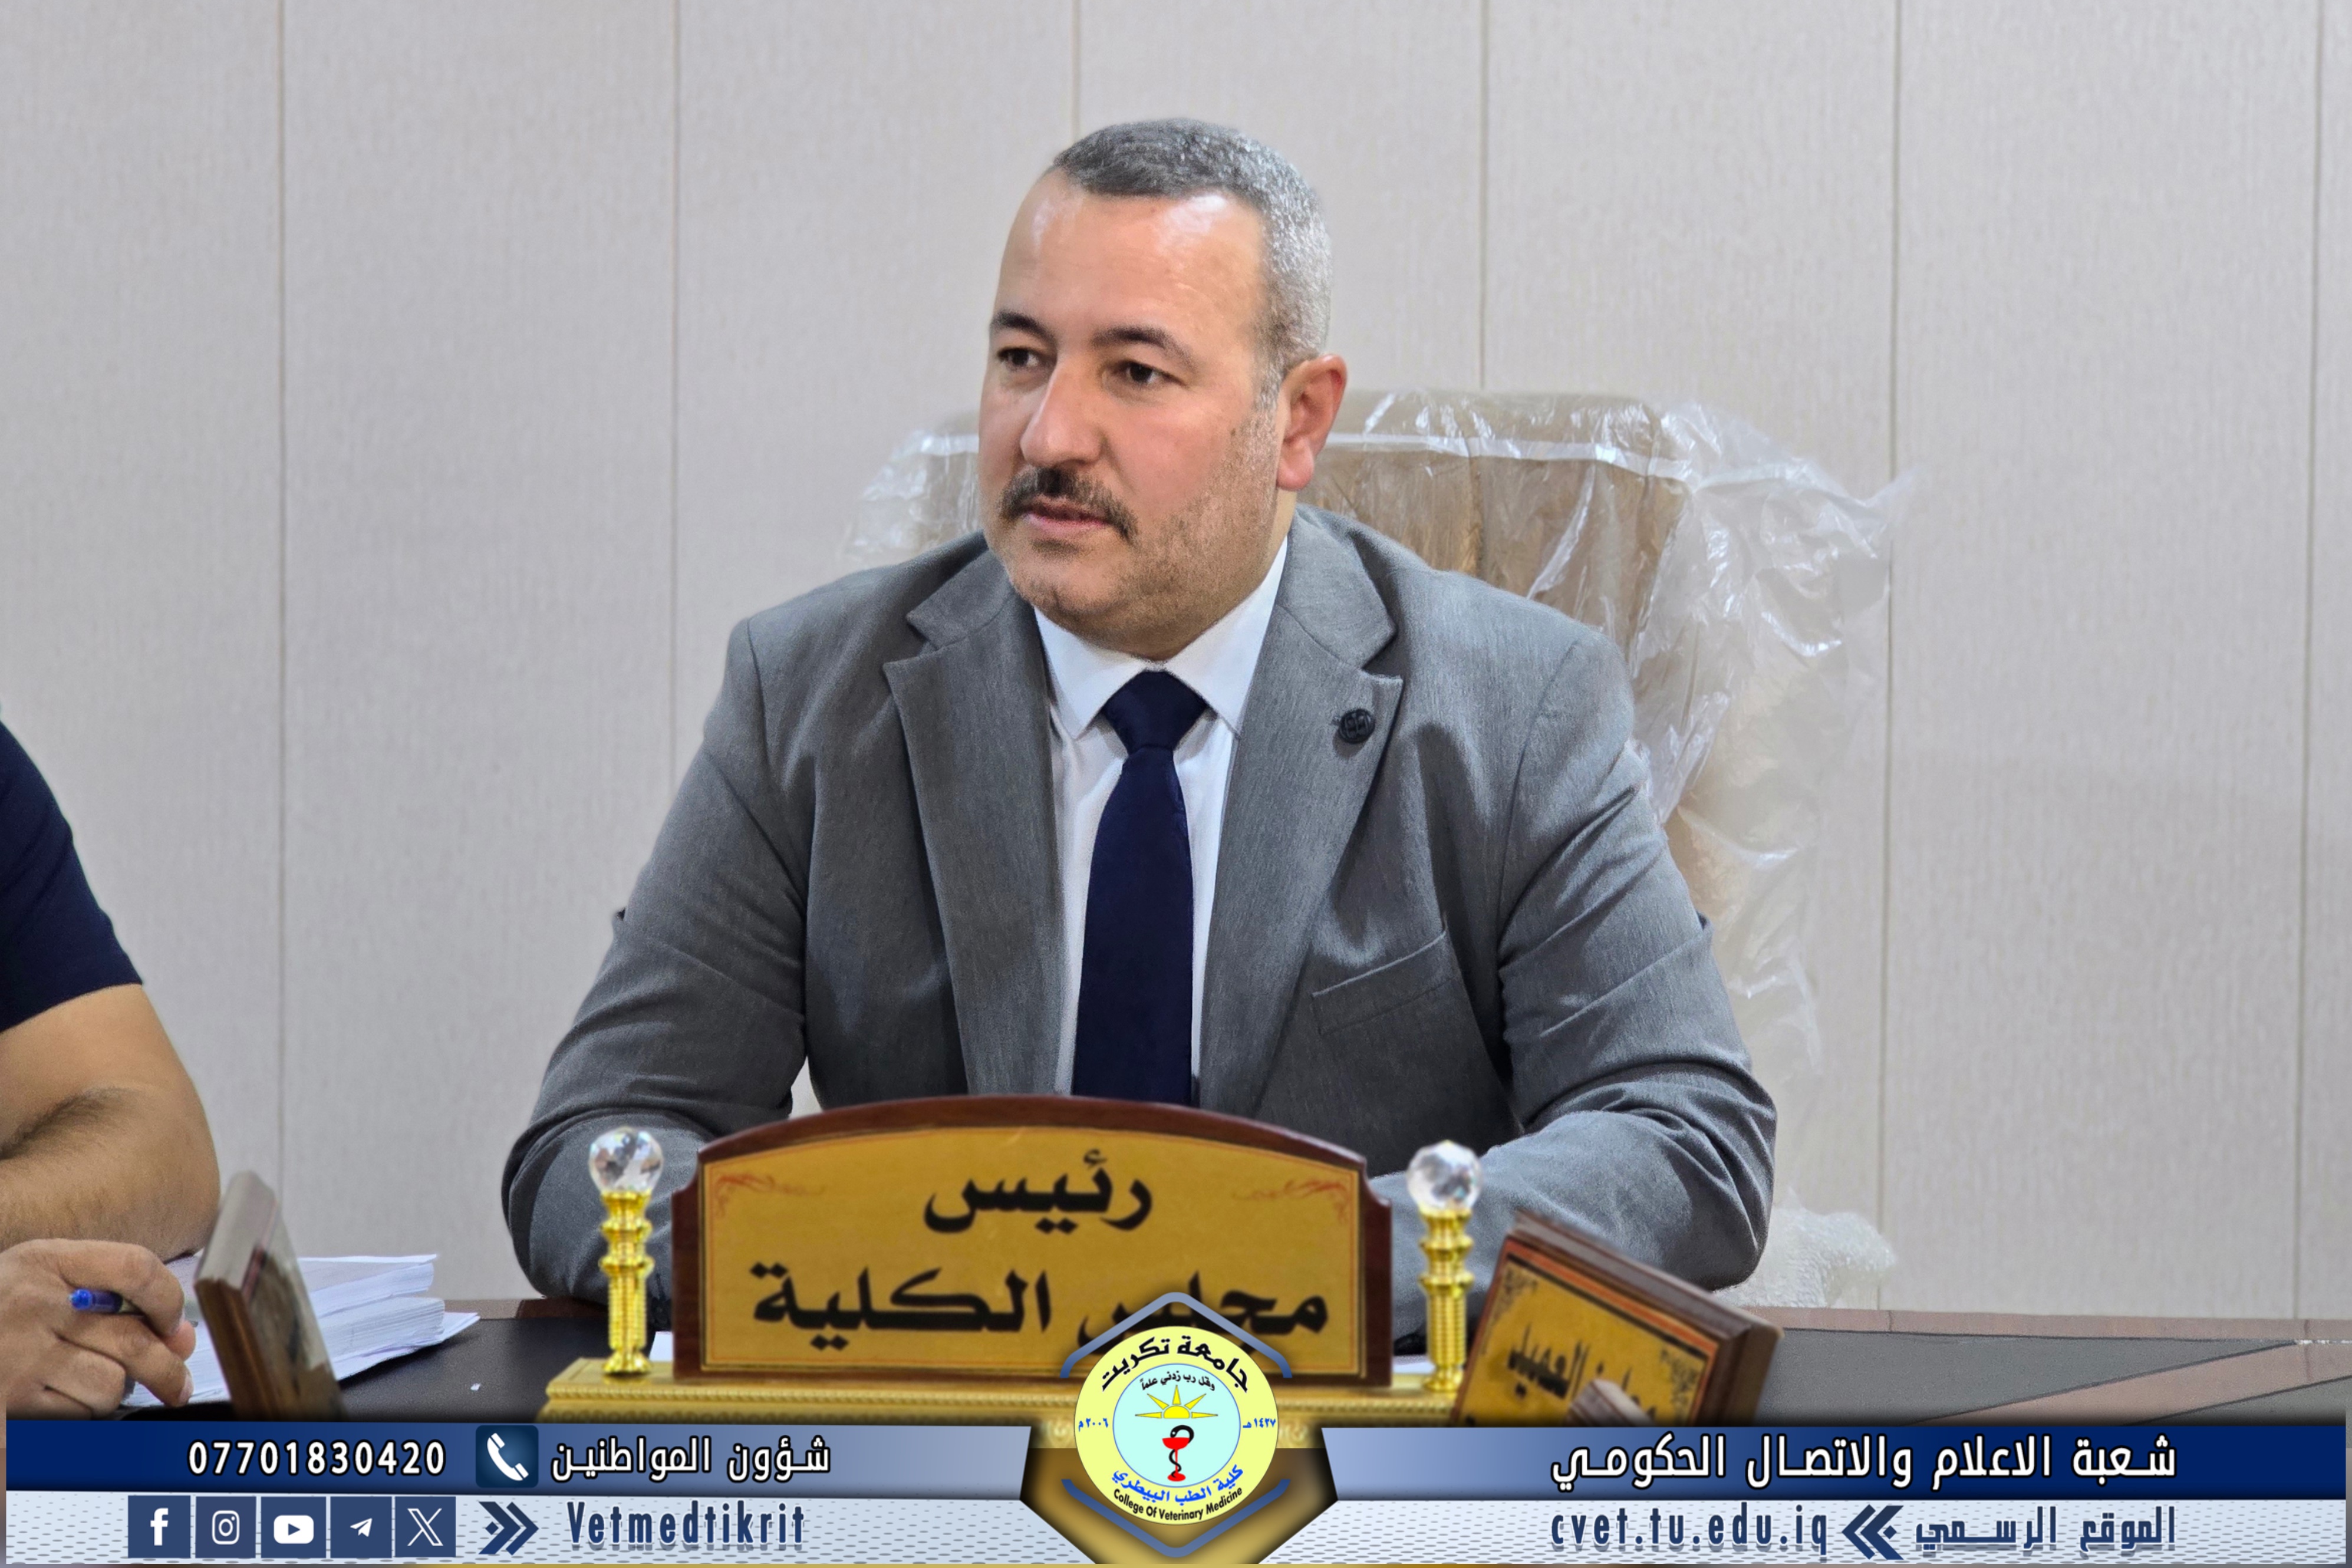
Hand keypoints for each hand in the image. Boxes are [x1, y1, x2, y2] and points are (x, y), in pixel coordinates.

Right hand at [0, 1238, 197, 1414]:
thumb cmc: (0, 1307)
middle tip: (175, 1385)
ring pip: (109, 1385)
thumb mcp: (47, 1278)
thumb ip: (118, 1297)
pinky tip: (56, 1398)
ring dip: (110, 1391)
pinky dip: (78, 1413)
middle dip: (167, 1369)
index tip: (173, 1324)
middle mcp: (32, 1305)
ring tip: (82, 1380)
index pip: (135, 1268)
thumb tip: (183, 1338)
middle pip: (133, 1341)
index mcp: (46, 1261)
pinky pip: (75, 1416)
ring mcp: (17, 1356)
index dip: (168, 1299)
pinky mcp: (7, 1402)